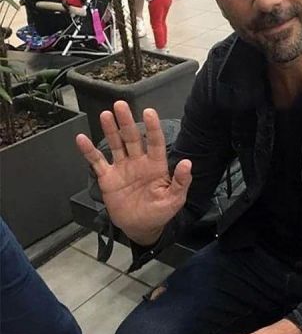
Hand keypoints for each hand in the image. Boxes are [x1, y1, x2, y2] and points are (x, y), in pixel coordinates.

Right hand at [76, 101, 191, 244]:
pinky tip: (81, 139)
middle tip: (121, 105)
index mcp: (155, 165)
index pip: (154, 142)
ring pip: (115, 144)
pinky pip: (97, 161)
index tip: (149, 112)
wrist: (140, 228)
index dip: (152, 127)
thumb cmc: (160, 212)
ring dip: (110, 130)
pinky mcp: (108, 178)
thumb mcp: (174, 199)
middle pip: (132, 138)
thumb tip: (188, 163)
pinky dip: (89, 151)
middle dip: (126, 121)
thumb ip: (181, 181)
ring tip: (106, 115)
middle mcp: (138, 162)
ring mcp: (122, 168)